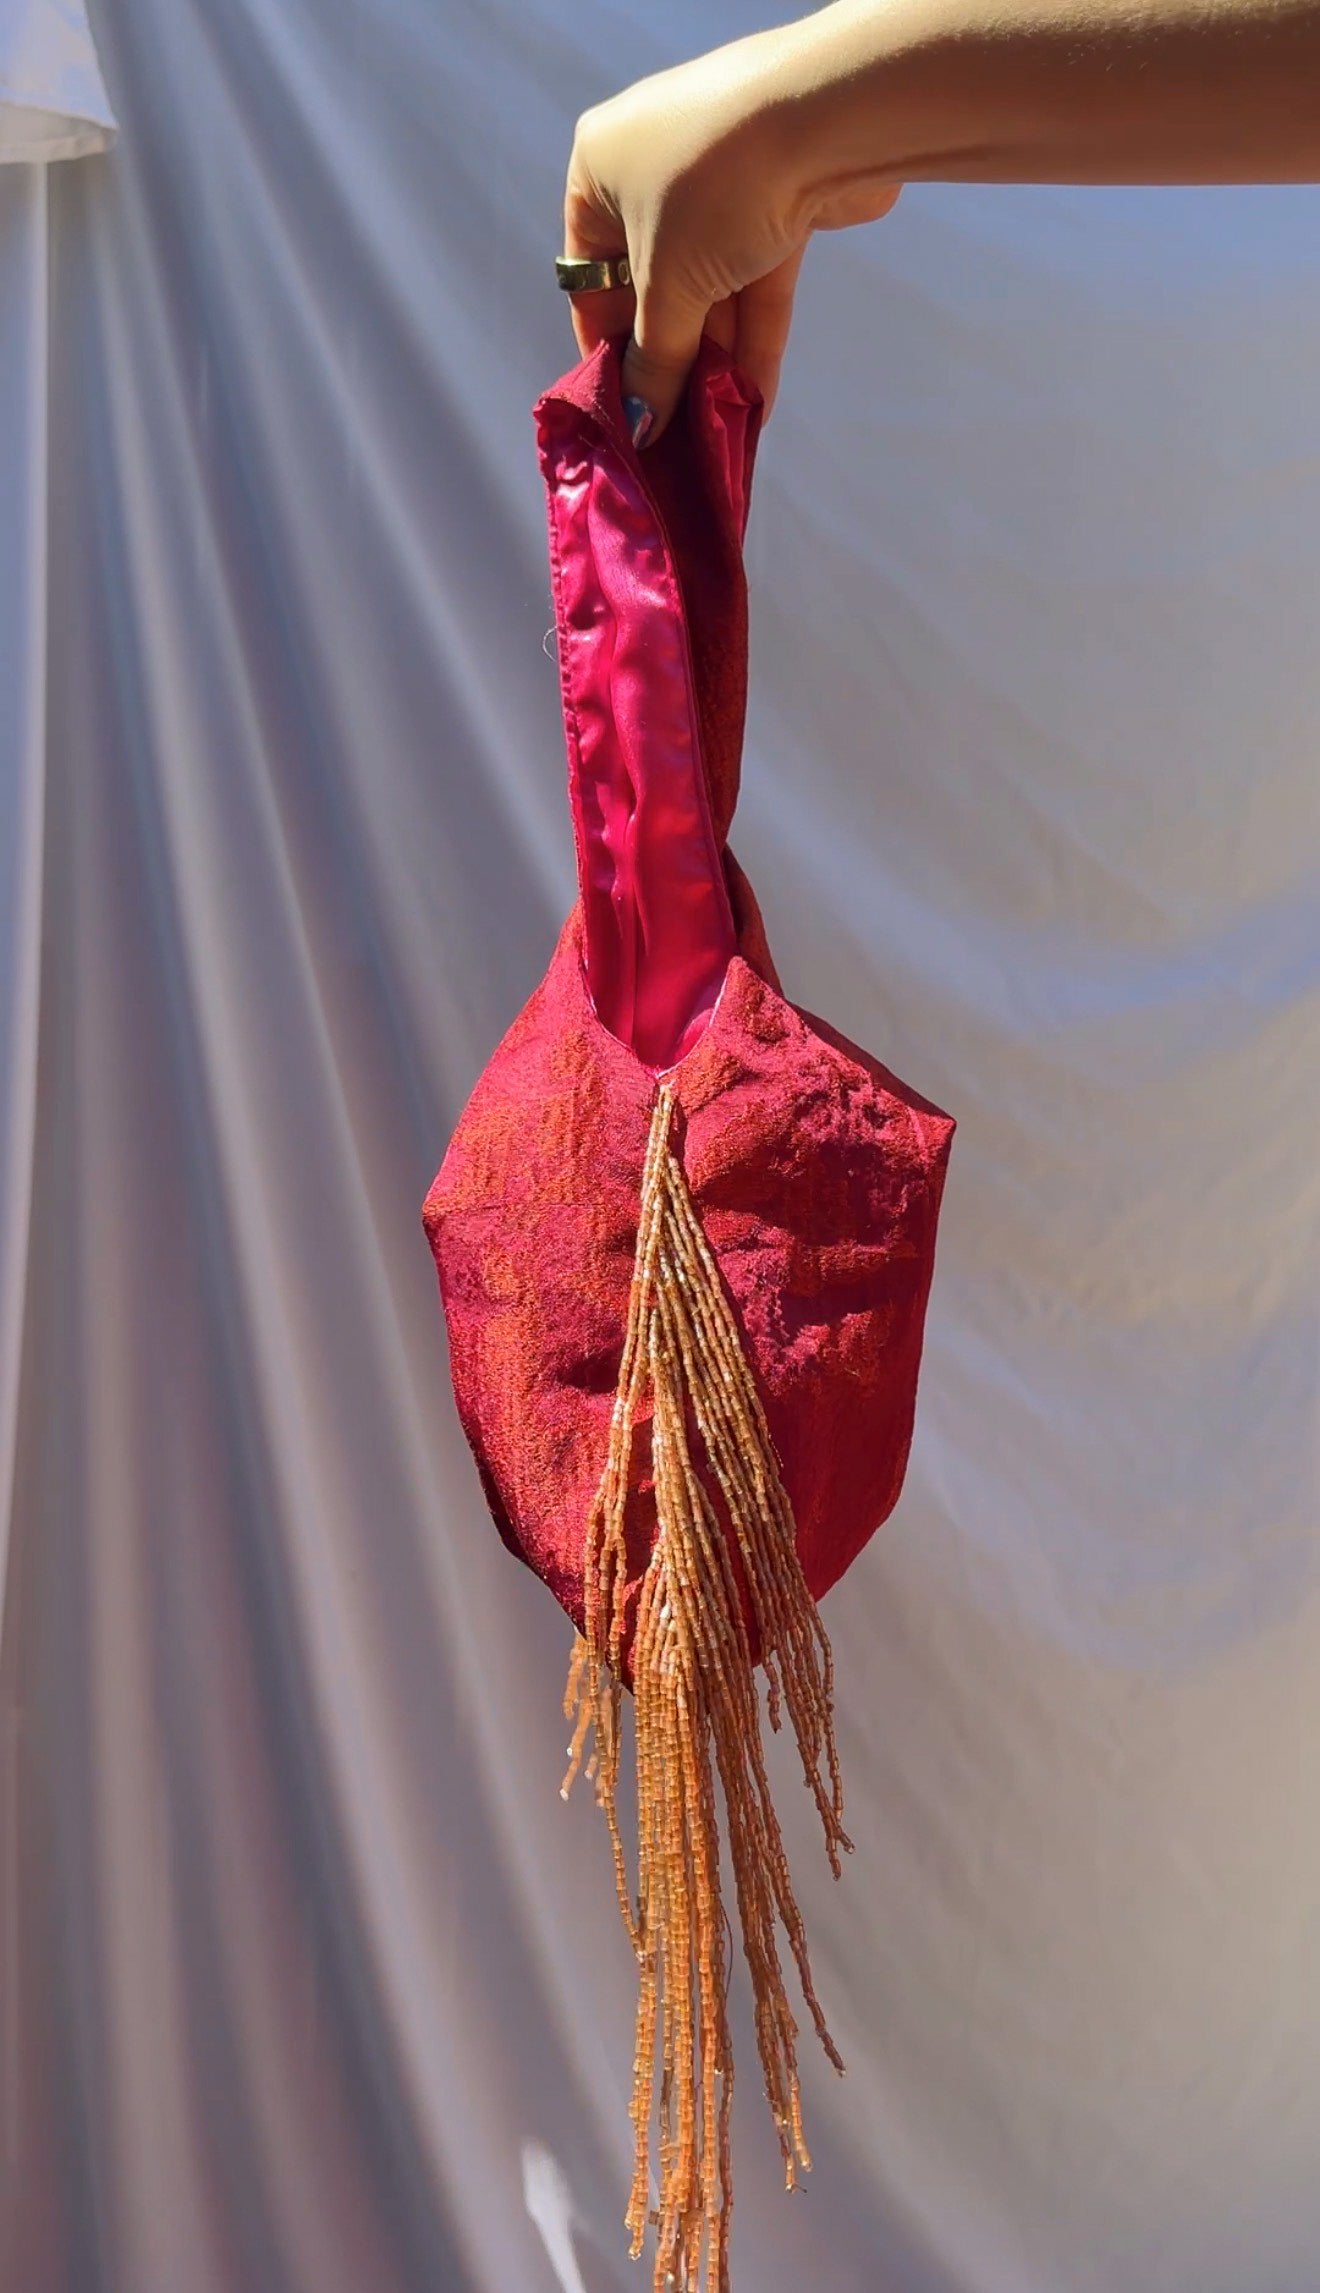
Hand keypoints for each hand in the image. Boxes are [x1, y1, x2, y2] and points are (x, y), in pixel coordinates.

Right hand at [561, 20, 901, 445]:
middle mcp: (654, 169)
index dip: (605, 344)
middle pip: (653, 288)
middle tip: (675, 431)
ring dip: (717, 360)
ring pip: (710, 288)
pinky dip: (755, 337)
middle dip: (670, 361)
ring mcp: (721, 183)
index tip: (621, 405)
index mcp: (601, 169)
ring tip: (718, 429)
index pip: (589, 274)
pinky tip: (755, 402)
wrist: (828, 116)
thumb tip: (638, 423)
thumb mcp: (668, 285)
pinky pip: (755, 280)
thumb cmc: (714, 187)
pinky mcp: (779, 199)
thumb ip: (653, 360)